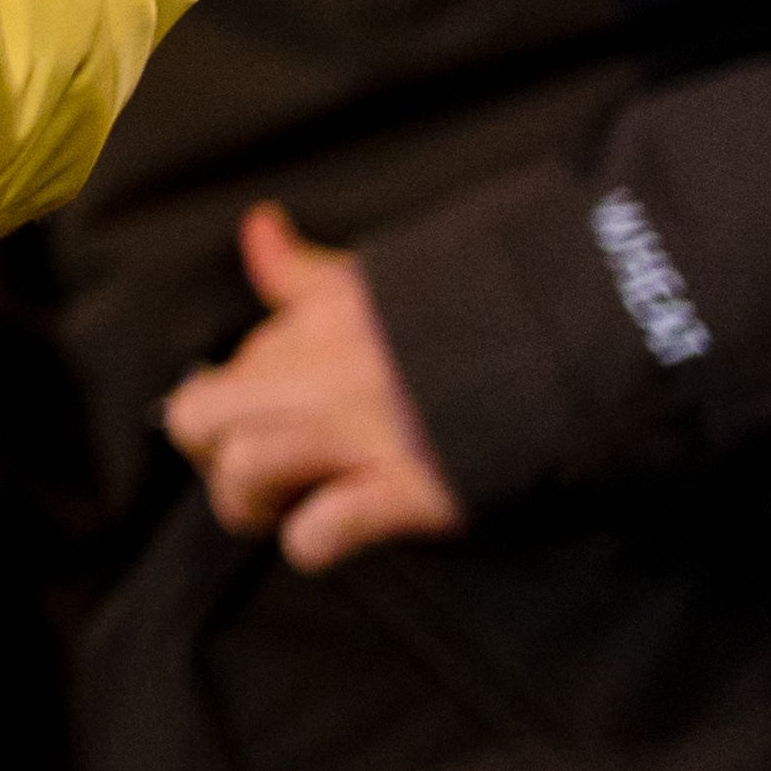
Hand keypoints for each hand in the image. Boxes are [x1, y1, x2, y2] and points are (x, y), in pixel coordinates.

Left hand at [162, 202, 467, 570]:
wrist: (571, 344)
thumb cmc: (473, 311)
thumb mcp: (378, 277)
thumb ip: (305, 269)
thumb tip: (257, 227)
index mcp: (314, 319)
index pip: (226, 365)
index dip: (231, 396)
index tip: (259, 414)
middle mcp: (322, 374)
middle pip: (198, 418)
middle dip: (208, 452)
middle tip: (248, 470)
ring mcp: (360, 432)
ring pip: (243, 470)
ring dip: (247, 503)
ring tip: (276, 511)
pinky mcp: (406, 489)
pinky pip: (321, 528)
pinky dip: (311, 543)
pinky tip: (327, 536)